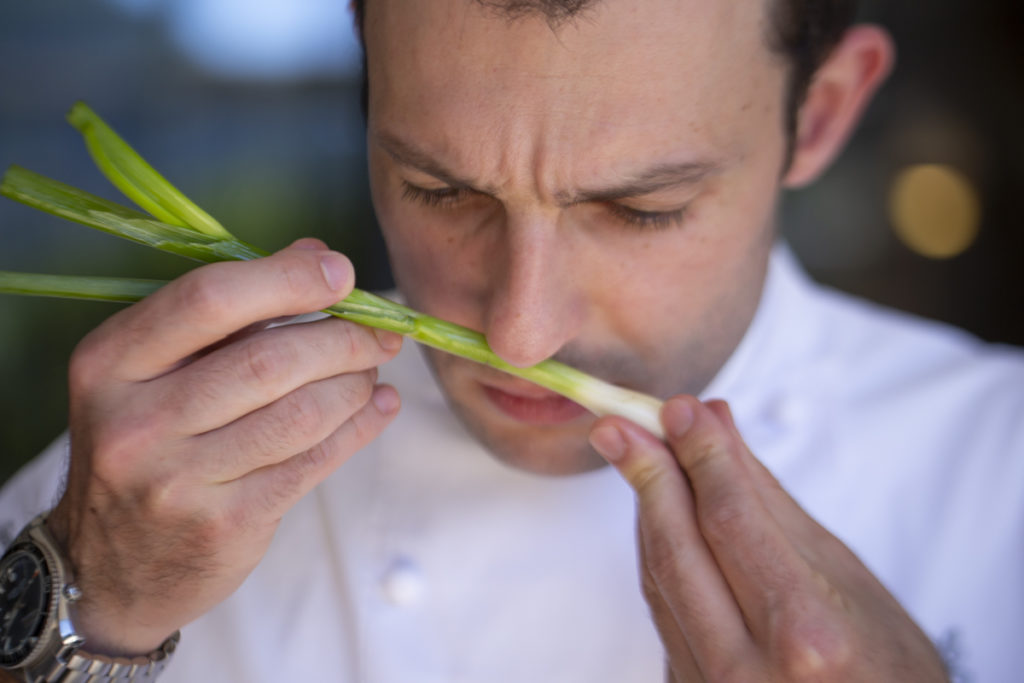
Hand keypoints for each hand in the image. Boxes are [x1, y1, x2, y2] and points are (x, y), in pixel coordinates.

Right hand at [45, 239, 402, 655]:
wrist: (109, 567)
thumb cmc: (146, 447)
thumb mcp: (153, 373)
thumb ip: (231, 312)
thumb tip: (318, 256)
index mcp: (111, 362)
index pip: (210, 300)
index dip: (288, 280)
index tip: (342, 274)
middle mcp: (136, 422)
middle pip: (270, 360)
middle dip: (343, 340)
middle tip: (379, 334)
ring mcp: (177, 481)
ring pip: (302, 414)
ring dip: (356, 384)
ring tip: (373, 371)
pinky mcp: (224, 525)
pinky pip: (313, 463)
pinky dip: (359, 427)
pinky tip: (379, 407)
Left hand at [589, 396, 947, 681]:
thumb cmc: (884, 665)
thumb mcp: (844, 576)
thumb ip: (769, 502)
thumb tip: (718, 431)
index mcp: (804, 634)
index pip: (731, 522)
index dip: (700, 457)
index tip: (680, 409)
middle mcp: (748, 669)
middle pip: (678, 550)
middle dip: (647, 476)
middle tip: (619, 423)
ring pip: (659, 580)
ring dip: (647, 511)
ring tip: (637, 454)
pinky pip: (662, 611)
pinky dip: (659, 556)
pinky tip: (658, 515)